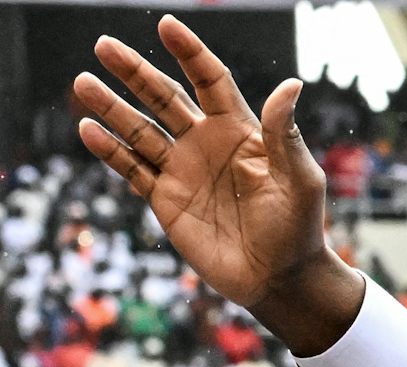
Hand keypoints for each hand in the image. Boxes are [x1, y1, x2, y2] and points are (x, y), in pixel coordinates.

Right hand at [73, 15, 358, 349]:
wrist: (280, 278)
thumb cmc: (299, 227)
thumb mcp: (300, 179)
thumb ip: (286, 133)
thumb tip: (291, 84)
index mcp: (241, 131)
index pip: (210, 81)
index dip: (190, 54)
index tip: (167, 26)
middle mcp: (207, 144)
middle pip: (165, 97)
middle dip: (135, 72)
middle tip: (104, 45)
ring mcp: (183, 170)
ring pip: (140, 130)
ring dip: (112, 108)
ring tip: (83, 83)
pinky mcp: (166, 199)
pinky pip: (132, 169)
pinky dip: (110, 151)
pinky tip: (88, 130)